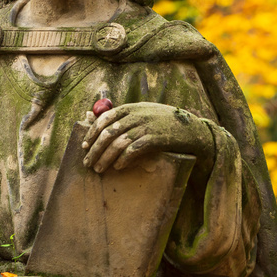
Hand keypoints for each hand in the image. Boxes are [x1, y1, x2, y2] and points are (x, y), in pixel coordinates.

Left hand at [81, 102, 213, 172]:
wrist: (192, 129)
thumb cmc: (164, 122)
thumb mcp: (145, 113)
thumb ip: (125, 117)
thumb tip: (97, 121)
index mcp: (132, 108)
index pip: (105, 118)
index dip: (92, 132)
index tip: (84, 145)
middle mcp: (137, 115)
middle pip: (108, 132)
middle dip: (95, 149)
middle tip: (88, 163)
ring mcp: (147, 126)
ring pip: (118, 142)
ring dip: (105, 157)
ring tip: (99, 169)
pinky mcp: (156, 139)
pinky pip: (134, 149)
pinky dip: (123, 159)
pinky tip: (118, 167)